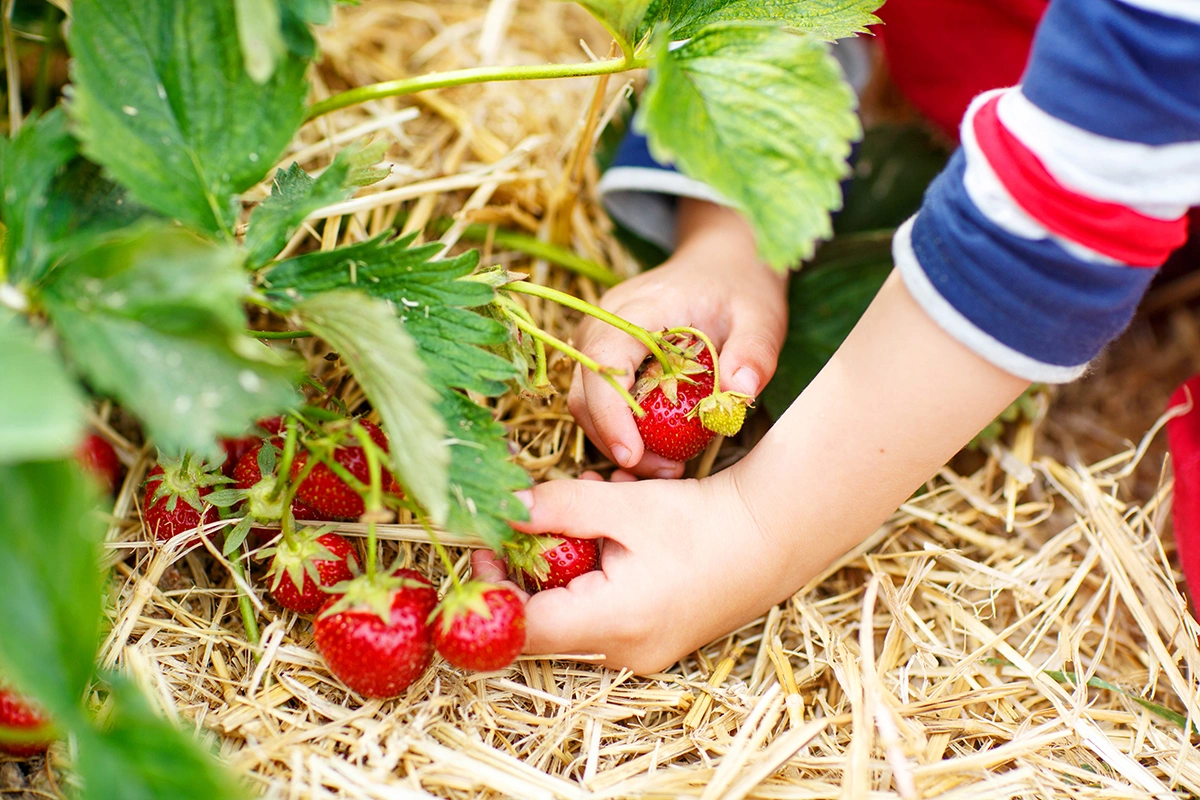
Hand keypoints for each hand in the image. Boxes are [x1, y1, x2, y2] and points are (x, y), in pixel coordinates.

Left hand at [471, 469, 810, 674]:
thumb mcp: (623, 506)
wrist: (776, 535)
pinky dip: (593, 571)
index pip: (523, 629)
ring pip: (572, 611)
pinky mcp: (652, 641)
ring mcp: (639, 654)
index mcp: (614, 625)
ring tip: (590, 504)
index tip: (483, 544)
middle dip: (532, 564)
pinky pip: (600, 612)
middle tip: (536, 514)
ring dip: (566, 559)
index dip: (491, 589)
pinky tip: (614, 525)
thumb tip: (502, 509)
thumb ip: (556, 508)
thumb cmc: (705, 521)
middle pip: (544, 621)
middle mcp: (623, 654)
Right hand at [570, 199, 787, 477]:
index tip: (633, 456)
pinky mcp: (607, 354)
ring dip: (617, 439)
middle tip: (666, 471)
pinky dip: (622, 428)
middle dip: (615, 439)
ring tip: (668, 465)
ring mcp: (600, 338)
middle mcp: (605, 322)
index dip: (611, 414)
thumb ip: (754, 352)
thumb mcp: (761, 317)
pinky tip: (660, 447)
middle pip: (585, 391)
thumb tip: (739, 392)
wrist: (724, 261)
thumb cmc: (742, 286)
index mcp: (638, 307)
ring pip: (586, 400)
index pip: (603, 363)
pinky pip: (600, 398)